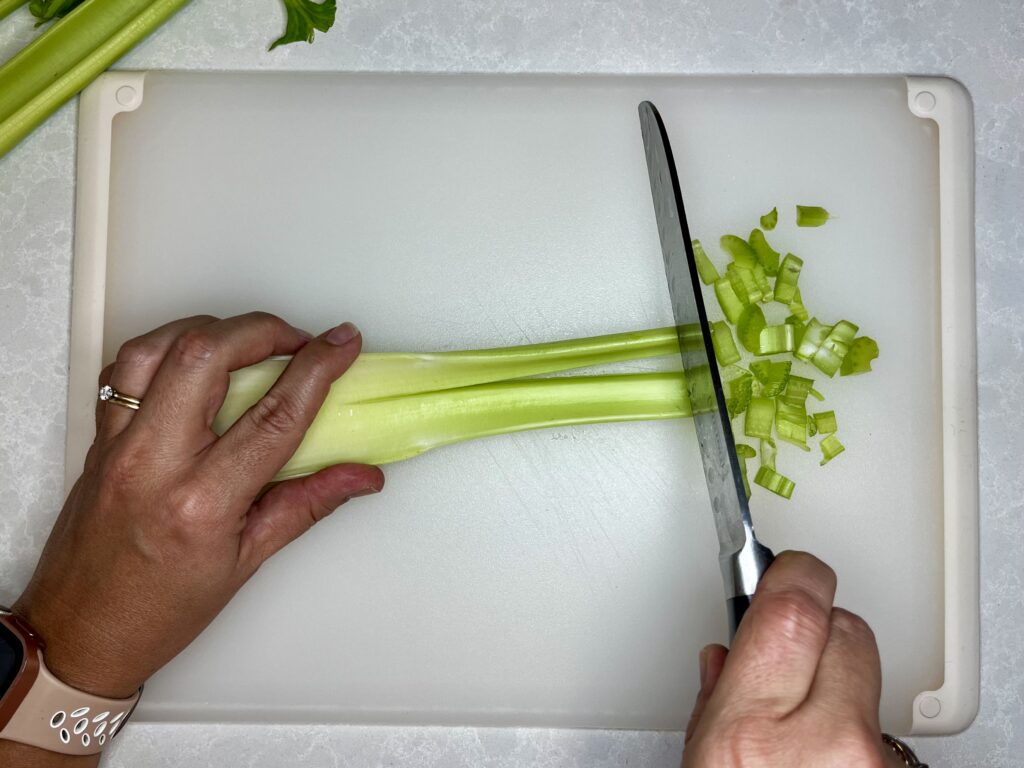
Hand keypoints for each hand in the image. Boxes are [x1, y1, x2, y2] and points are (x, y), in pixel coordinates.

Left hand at [12, 313, 383, 702]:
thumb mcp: (247, 563)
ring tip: (249, 341)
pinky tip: (196, 358)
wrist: (79, 634)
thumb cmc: (160, 611)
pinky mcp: (98, 439)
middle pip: (205, 356)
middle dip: (262, 330)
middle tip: (297, 340)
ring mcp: (117, 446)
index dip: (317, 369)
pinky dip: (166, 347)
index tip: (343, 342)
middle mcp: (152, 463)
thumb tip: (362, 475)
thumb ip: (307, 504)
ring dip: (212, 329)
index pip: (272, 416)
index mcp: (201, 504)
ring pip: (157, 348)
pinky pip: (125, 369)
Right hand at [682, 552, 904, 767]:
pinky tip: (833, 752)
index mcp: (750, 733)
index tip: (788, 569)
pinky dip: (860, 729)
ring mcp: (874, 762)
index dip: (795, 576)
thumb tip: (728, 659)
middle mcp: (821, 745)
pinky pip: (885, 725)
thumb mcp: (704, 766)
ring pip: (872, 679)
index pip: (792, 611)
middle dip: (822, 628)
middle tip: (795, 655)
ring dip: (843, 685)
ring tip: (810, 721)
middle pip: (848, 631)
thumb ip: (715, 706)